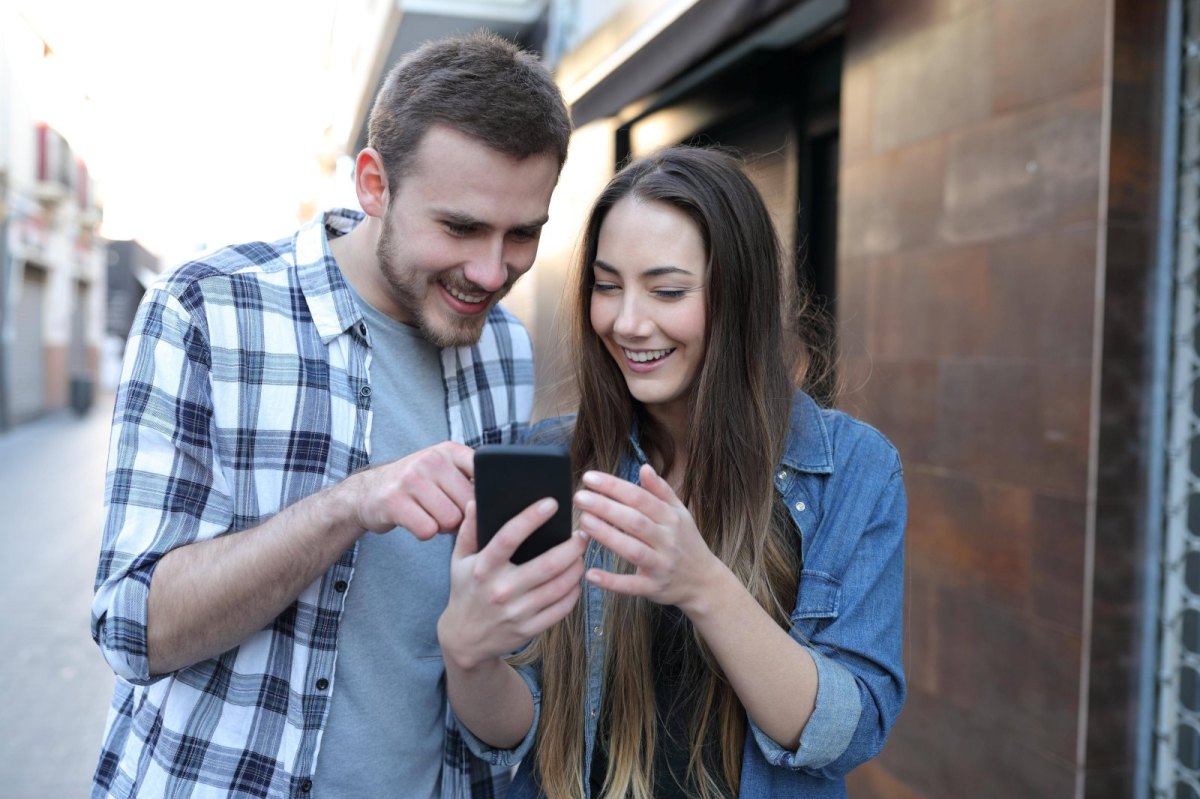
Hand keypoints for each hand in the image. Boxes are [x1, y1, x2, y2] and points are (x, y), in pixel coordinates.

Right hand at [345, 441, 475, 538]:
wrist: (367, 491)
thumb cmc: (416, 485)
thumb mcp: (443, 469)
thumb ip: (471, 478)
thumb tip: (500, 502)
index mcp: (449, 451)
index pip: (484, 474)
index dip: (482, 497)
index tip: (473, 502)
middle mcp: (431, 459)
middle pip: (469, 504)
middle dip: (461, 517)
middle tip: (444, 511)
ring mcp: (411, 479)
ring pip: (450, 520)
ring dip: (442, 526)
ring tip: (429, 515)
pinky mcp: (394, 501)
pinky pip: (427, 530)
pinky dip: (424, 533)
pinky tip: (415, 521)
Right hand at [438, 499, 586, 670]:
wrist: (465, 640)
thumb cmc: (466, 591)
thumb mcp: (459, 560)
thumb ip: (469, 530)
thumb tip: (475, 502)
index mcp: (483, 568)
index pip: (508, 538)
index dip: (531, 518)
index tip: (552, 503)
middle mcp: (501, 590)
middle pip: (547, 565)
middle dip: (572, 546)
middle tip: (583, 533)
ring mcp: (517, 612)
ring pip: (560, 586)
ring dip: (577, 567)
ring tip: (581, 554)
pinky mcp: (529, 628)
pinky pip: (562, 608)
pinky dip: (574, 591)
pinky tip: (575, 579)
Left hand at [574, 464, 723, 614]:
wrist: (705, 582)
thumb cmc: (687, 543)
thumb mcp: (680, 514)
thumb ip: (661, 491)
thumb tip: (644, 467)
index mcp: (671, 518)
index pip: (640, 498)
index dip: (614, 487)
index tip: (590, 478)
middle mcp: (667, 540)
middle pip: (634, 520)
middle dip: (606, 507)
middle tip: (580, 497)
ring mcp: (660, 565)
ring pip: (632, 549)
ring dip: (607, 536)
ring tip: (584, 522)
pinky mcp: (653, 587)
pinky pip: (631, 585)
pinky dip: (611, 581)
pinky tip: (590, 573)